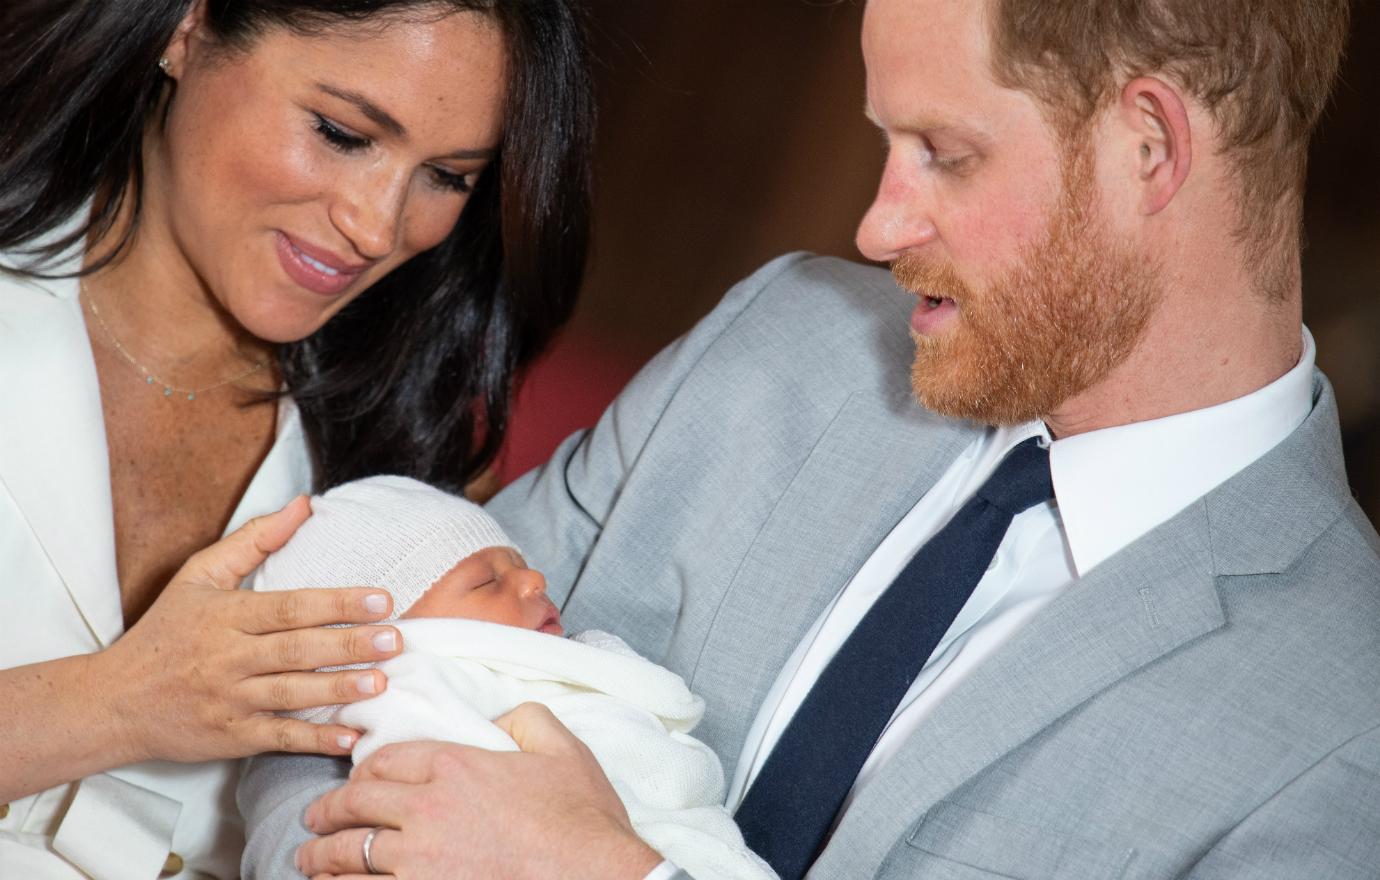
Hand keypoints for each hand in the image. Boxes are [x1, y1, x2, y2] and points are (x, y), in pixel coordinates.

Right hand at [98, 496, 404, 763]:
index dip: (338, 604)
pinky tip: (349, 737)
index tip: (382, 599)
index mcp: (226, 616)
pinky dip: (313, 740)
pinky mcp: (229, 737)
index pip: (290, 607)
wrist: (114, 702)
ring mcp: (229, 700)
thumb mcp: (199, 576)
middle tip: (395, 639)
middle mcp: (228, 658)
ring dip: (338, 690)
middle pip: (297, 649)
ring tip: (380, 682)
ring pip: (290, 693)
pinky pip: (277, 738)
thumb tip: (304, 504)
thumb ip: (254, 539)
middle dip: (349, 645)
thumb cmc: (165, 632)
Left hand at [297, 703, 663, 879]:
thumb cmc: (583, 821)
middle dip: (328, 811)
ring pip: (347, 855)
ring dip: (321, 855)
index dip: (364, 767)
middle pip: (356, 804)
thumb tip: (502, 716)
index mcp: (456, 766)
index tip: (357, 779)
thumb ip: (526, 719)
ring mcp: (420, 861)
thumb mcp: (563, 750)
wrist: (595, 877)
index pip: (387, 759)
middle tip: (315, 818)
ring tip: (310, 858)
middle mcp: (428, 810)